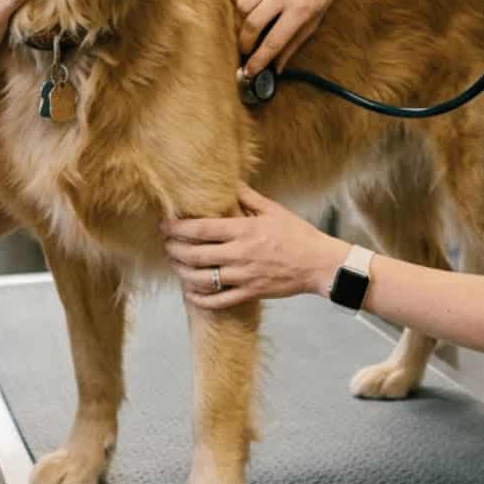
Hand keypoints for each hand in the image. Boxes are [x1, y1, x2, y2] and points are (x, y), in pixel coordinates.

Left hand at [162, 184, 349, 310]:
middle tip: (165, 244)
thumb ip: (248, 197)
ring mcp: (244, 277)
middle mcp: (240, 254)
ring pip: (201, 279)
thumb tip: (229, 182)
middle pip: (194, 254)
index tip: (164, 224)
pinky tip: (189, 292)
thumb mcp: (274, 210)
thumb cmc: (298, 235)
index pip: (200, 229)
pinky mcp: (250, 293)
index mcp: (244, 230)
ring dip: (182, 272)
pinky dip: (199, 299)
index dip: (176, 228)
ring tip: (175, 264)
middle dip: (173, 249)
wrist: (319, 264)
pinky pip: (217, 301)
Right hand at [233, 0, 354, 76]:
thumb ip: (293, 44)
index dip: (259, 60)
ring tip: (246, 28)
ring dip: (239, 23)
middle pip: (252, 24)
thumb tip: (276, 69)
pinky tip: (244, 6)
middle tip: (246, 50)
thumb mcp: (314, 21)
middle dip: (244, 43)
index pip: (274, 41)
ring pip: (242, 5)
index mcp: (301, 9)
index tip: (250, 72)